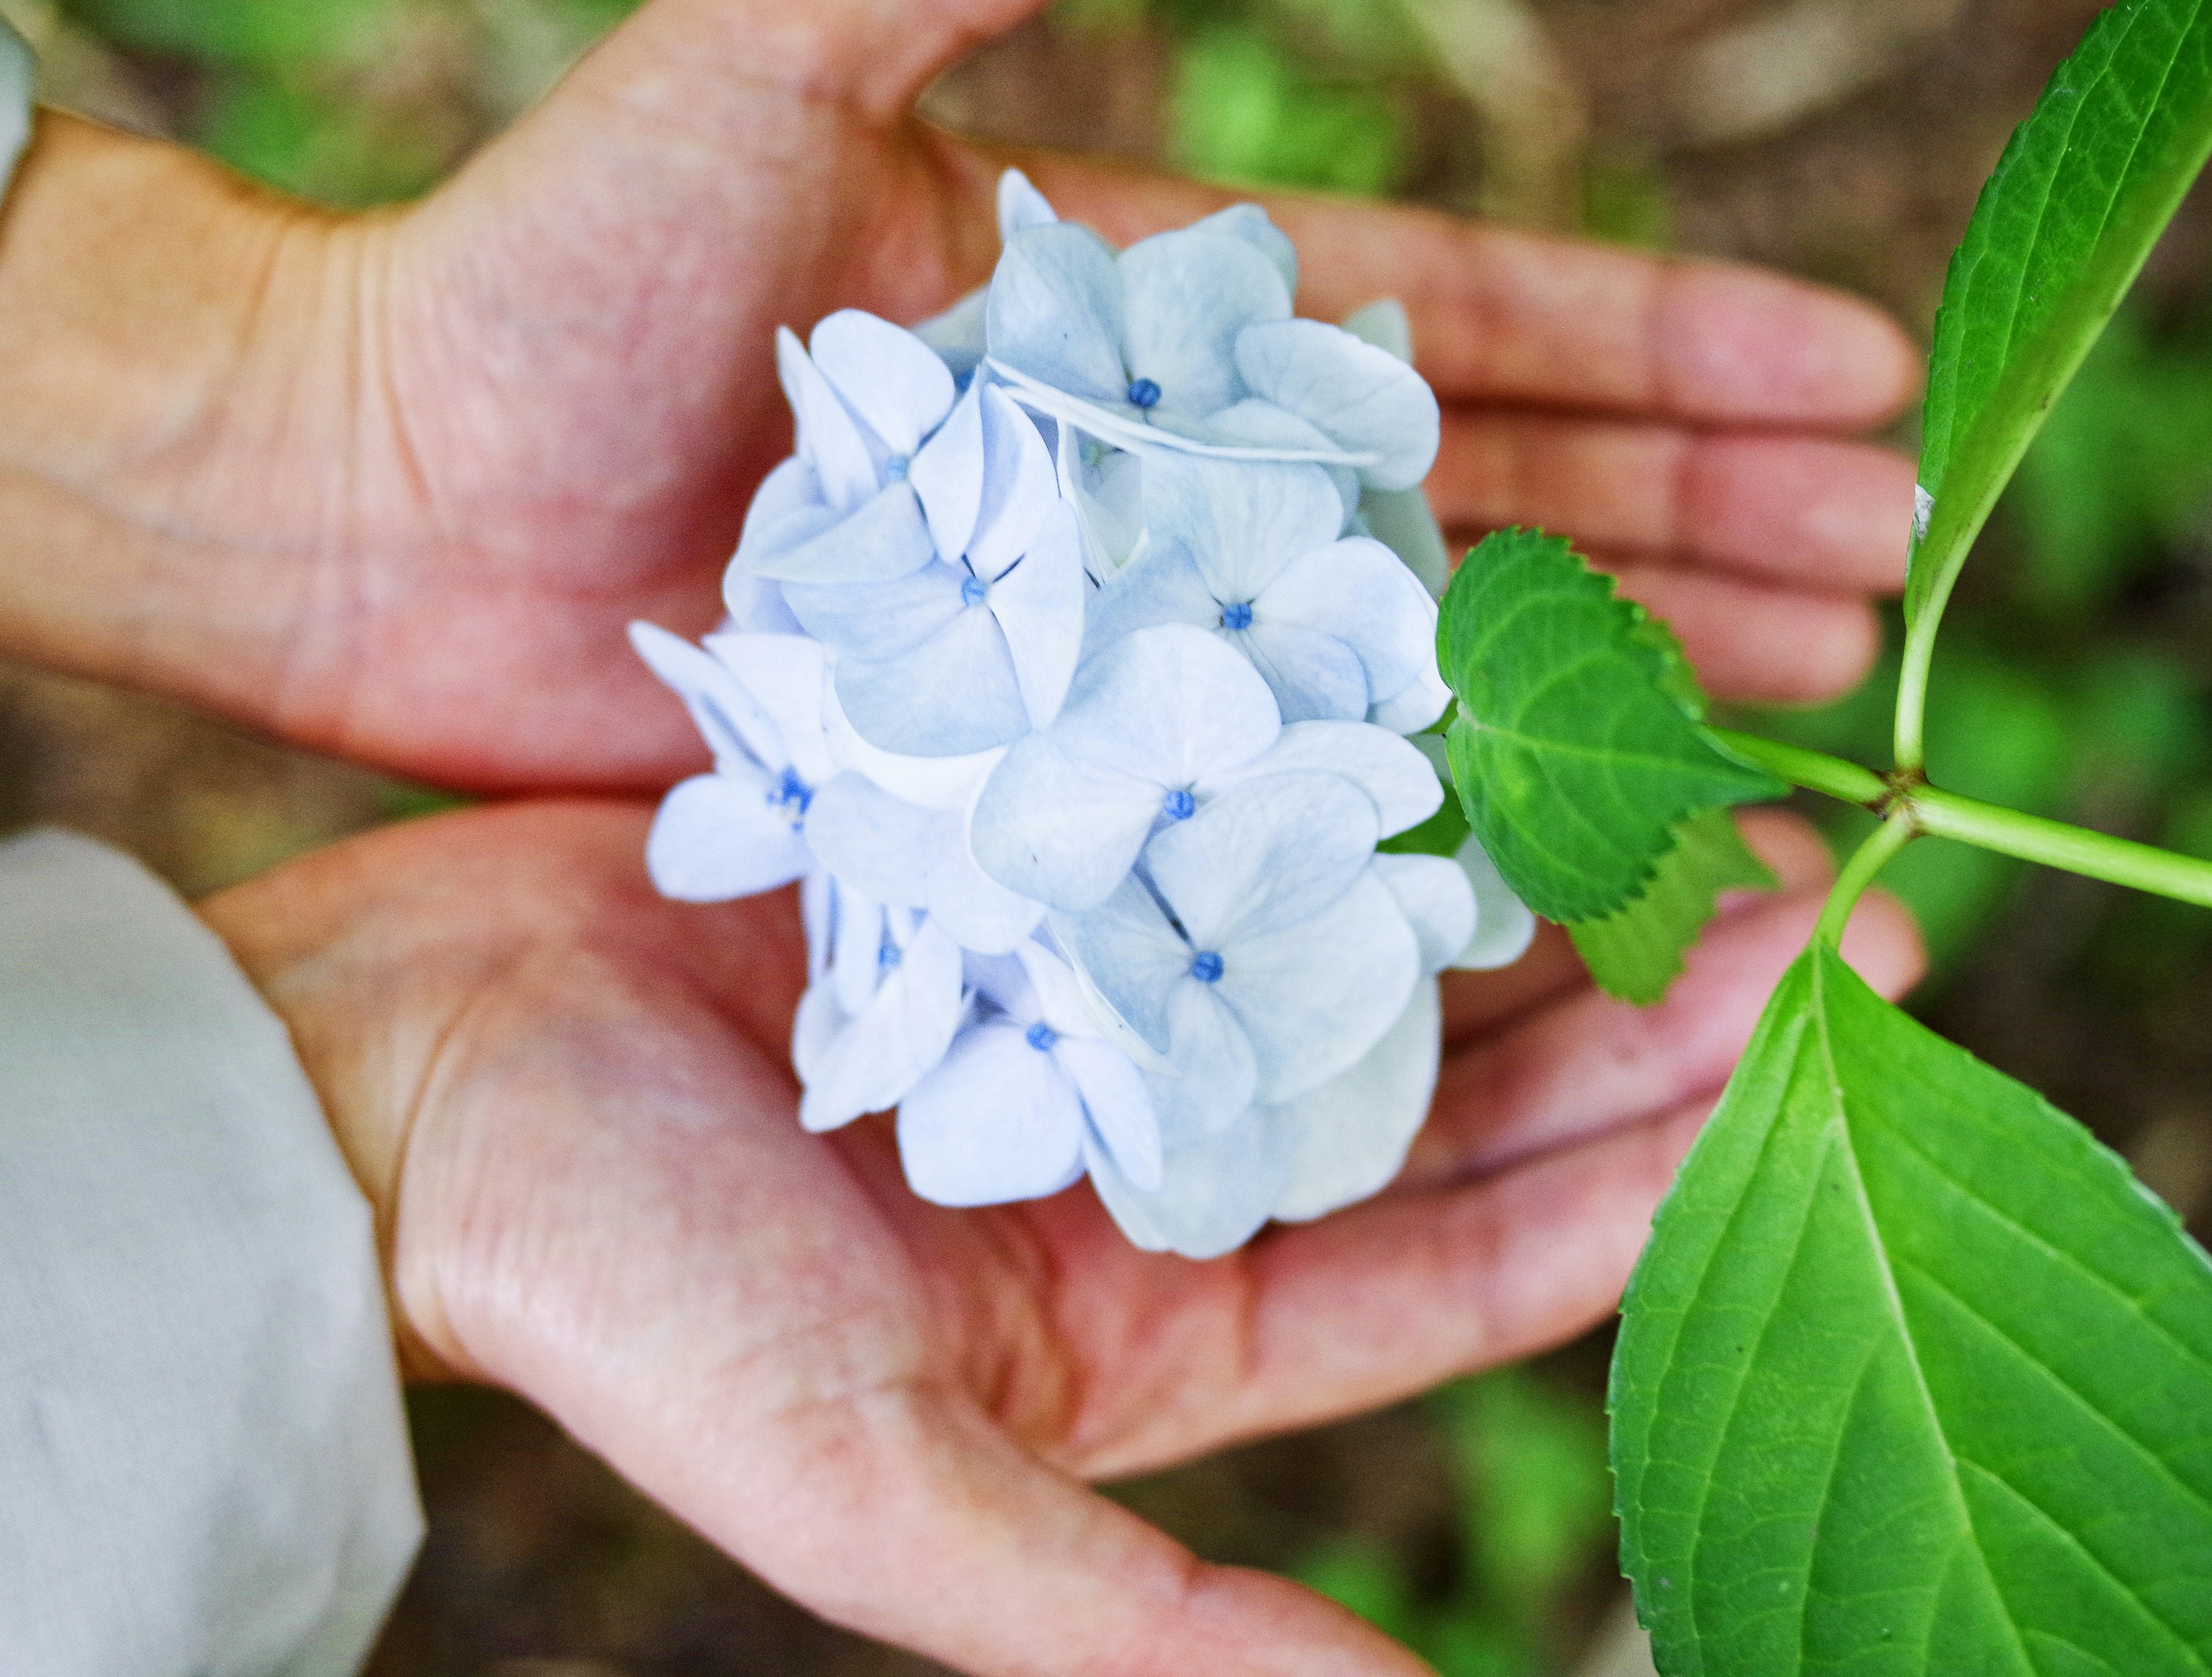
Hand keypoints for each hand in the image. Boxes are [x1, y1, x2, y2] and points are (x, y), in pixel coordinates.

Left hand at [0, 0, 1918, 793]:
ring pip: (1395, 665)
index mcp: (1135, 310)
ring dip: (1599, 683)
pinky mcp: (1014, 773)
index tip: (1857, 378)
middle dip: (1696, 528)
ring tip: (1796, 719)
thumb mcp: (778, 55)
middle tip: (1893, 581)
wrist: (358, 494)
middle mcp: (1147, 482)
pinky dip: (1392, 829)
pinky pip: (1239, 802)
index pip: (1462, 325)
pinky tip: (1547, 870)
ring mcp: (1095, 640)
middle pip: (1482, 503)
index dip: (1667, 349)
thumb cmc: (549, 266)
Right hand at [198, 799, 1920, 1674]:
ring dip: (1516, 839)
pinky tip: (1440, 633)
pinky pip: (1214, 776)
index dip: (1665, 1151)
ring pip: (1360, 909)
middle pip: (1457, 1074)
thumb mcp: (874, 1486)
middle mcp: (1153, 1156)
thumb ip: (1129, 1626)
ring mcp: (1086, 982)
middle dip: (1645, 984)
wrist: (385, 1084)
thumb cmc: (610, 1296)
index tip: (1826, 1013)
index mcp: (1163, 1321)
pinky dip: (1326, 723)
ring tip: (1684, 737)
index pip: (1476, 1245)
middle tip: (1824, 861)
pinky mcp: (1003, 839)